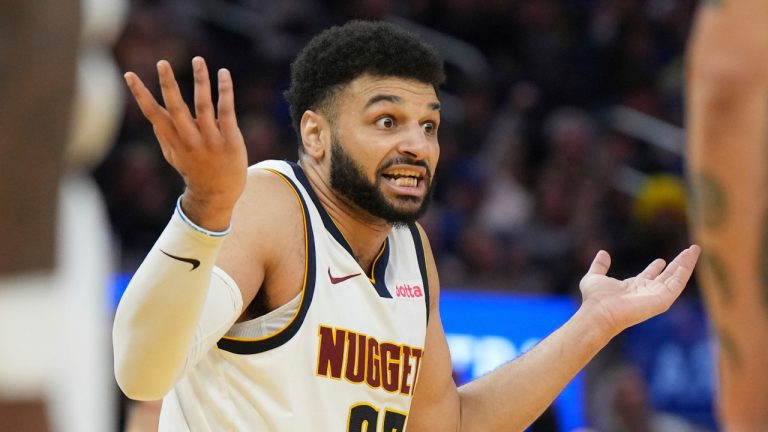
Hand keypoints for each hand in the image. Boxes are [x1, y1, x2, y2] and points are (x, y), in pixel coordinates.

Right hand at [124, 57, 246, 230]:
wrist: (218, 194)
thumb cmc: (195, 171)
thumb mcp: (174, 157)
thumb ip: (164, 136)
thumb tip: (153, 119)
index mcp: (173, 140)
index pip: (153, 114)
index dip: (140, 95)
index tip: (129, 75)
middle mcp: (190, 139)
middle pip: (176, 108)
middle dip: (168, 85)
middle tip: (162, 62)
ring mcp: (210, 139)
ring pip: (203, 105)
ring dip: (200, 80)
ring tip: (197, 59)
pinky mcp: (230, 139)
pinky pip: (226, 111)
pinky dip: (225, 91)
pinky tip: (223, 73)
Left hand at [579, 245, 700, 336]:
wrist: (600, 312)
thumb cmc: (595, 299)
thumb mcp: (594, 277)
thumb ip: (599, 266)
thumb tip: (602, 253)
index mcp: (633, 287)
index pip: (649, 277)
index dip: (656, 268)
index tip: (662, 260)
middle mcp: (647, 292)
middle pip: (667, 276)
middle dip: (678, 263)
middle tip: (689, 250)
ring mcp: (656, 296)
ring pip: (676, 278)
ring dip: (686, 264)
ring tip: (694, 250)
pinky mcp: (663, 300)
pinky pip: (678, 283)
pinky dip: (685, 271)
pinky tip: (690, 259)